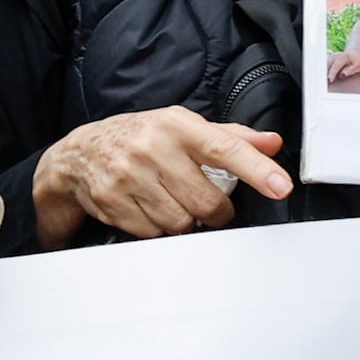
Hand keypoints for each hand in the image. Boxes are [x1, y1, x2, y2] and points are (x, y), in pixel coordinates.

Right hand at [31, 111, 291, 245]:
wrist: (79, 154)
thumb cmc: (140, 138)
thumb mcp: (183, 128)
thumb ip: (230, 138)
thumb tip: (272, 143)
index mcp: (177, 126)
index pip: (224, 148)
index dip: (256, 170)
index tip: (280, 186)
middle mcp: (152, 148)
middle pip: (206, 202)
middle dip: (214, 212)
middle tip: (206, 204)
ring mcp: (129, 176)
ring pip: (179, 223)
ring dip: (183, 220)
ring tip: (169, 201)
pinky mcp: (112, 202)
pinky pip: (152, 233)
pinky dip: (156, 228)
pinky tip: (147, 208)